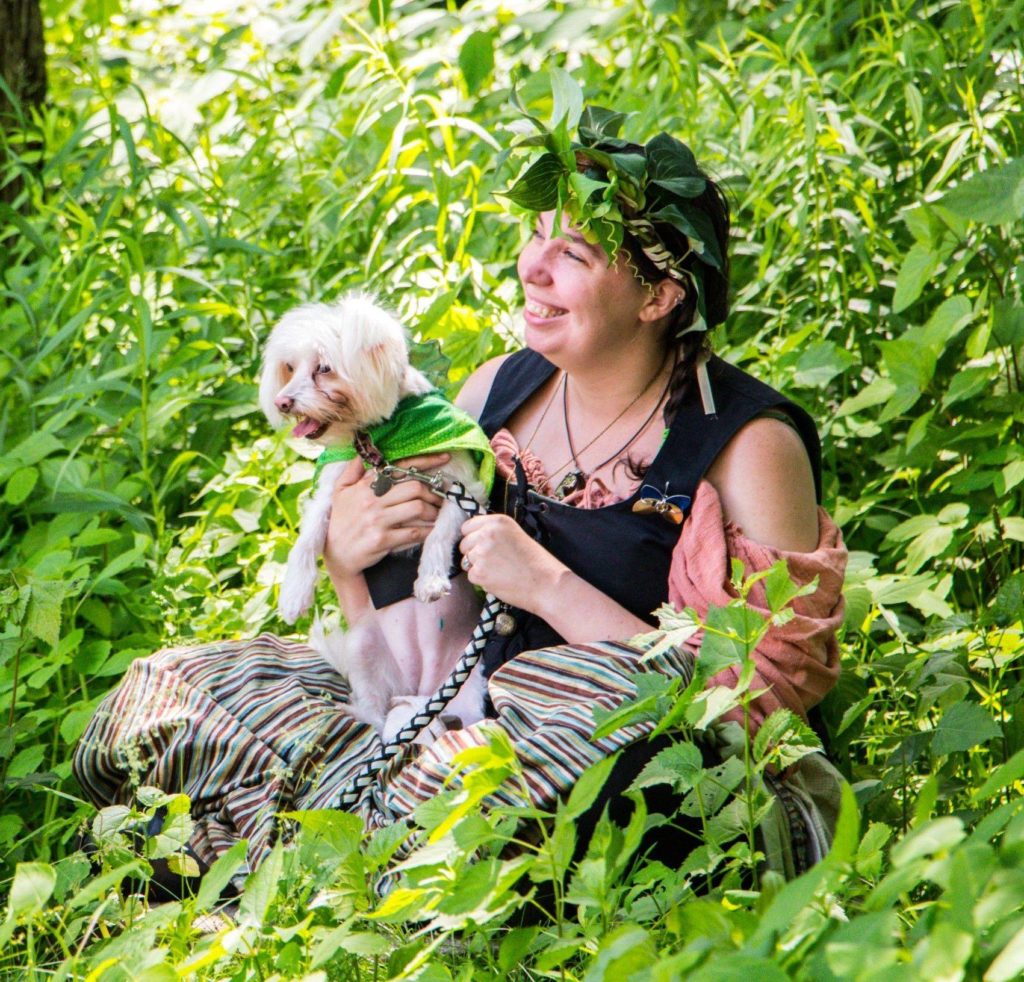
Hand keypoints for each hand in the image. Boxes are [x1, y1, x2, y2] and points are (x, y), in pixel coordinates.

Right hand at [323, 453, 449, 579]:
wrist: (336, 555)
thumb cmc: (340, 521)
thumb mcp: (339, 493)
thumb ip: (350, 472)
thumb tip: (360, 455)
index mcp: (365, 485)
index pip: (399, 467)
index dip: (425, 461)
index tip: (444, 459)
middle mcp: (372, 500)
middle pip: (415, 487)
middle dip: (433, 493)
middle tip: (440, 499)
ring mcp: (377, 520)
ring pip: (417, 508)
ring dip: (433, 512)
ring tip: (436, 515)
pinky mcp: (382, 540)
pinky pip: (413, 532)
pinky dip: (427, 531)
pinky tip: (431, 530)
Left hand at [458, 513, 569, 612]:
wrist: (546, 583)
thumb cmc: (536, 562)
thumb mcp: (516, 535)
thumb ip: (495, 533)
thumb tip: (474, 539)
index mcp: (497, 522)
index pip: (467, 527)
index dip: (472, 538)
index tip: (480, 545)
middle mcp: (487, 534)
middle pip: (464, 544)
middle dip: (473, 553)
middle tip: (493, 561)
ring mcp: (481, 553)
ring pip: (466, 561)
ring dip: (478, 567)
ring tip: (499, 571)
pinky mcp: (479, 572)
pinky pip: (471, 576)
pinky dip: (482, 580)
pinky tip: (499, 580)